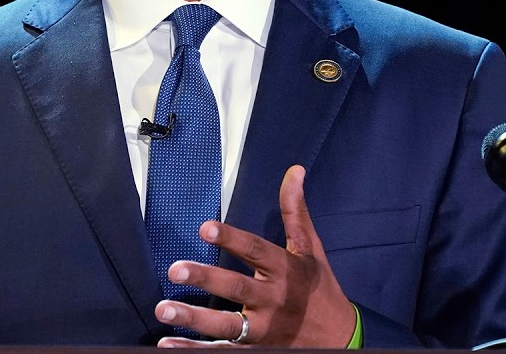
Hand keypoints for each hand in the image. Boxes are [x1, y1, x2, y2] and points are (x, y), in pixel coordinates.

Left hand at [155, 165, 355, 347]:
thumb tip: (295, 171)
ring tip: (163, 309)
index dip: (231, 239)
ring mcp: (264, 328)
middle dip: (206, 278)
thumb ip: (295, 211)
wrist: (342, 340)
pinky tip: (168, 343)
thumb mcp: (311, 250)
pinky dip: (195, 350)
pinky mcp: (258, 350)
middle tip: (176, 269)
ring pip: (226, 324)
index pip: (255, 251)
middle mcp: (274, 299)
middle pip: (237, 287)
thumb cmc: (321, 289)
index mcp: (286, 270)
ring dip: (194, 318)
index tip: (205, 228)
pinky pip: (224, 351)